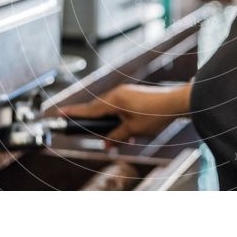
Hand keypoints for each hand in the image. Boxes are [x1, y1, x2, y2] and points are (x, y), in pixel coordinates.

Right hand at [57, 83, 191, 145]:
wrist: (177, 102)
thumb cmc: (156, 114)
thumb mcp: (133, 129)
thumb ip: (117, 136)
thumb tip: (106, 143)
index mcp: (114, 100)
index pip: (89, 109)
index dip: (74, 113)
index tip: (59, 113)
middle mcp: (118, 93)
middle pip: (98, 109)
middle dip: (93, 123)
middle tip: (79, 128)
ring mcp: (126, 93)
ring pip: (110, 110)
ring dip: (110, 124)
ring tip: (116, 138)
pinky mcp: (134, 96)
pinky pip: (120, 108)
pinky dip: (120, 120)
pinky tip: (129, 133)